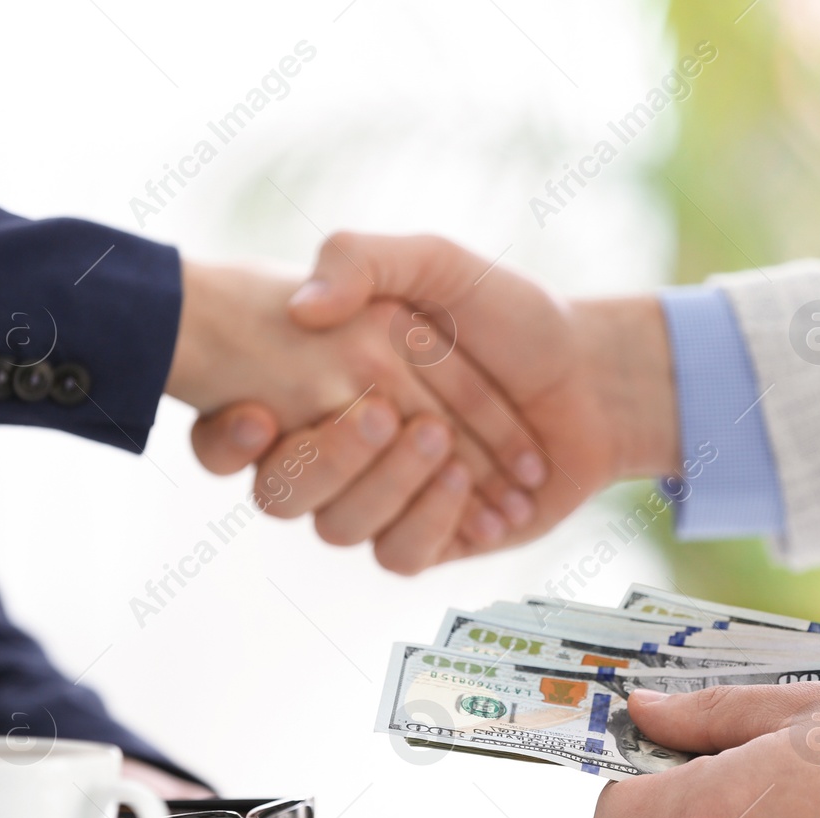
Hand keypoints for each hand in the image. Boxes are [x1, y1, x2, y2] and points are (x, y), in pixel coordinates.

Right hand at [191, 234, 680, 571]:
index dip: (227, 439)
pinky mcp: (431, 539)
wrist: (592, 372)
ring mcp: (382, 499)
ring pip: (338, 528)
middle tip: (384, 413)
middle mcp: (337, 451)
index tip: (256, 412)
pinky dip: (432, 523)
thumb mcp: (436, 262)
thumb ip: (363, 259)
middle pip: (281, 493)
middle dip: (327, 458)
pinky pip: (400, 556)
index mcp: (315, 387)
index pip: (235, 433)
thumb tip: (303, 306)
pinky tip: (472, 490)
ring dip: (388, 487)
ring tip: (443, 443)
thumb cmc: (509, 313)